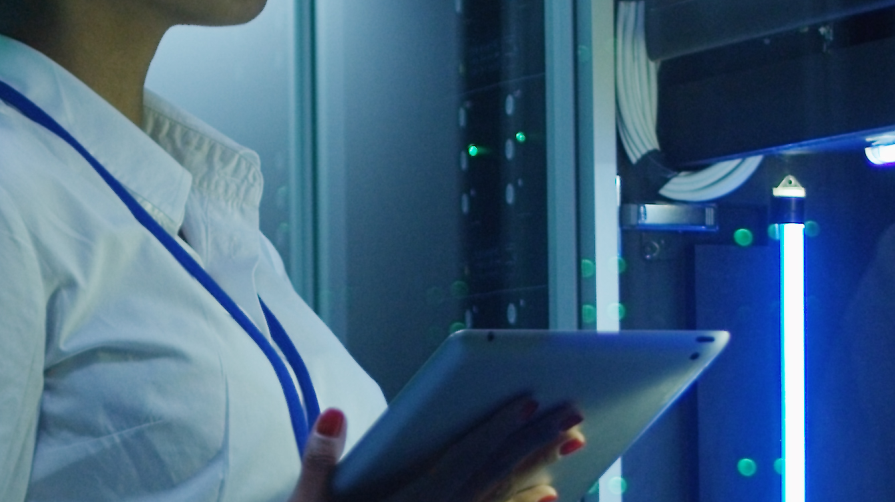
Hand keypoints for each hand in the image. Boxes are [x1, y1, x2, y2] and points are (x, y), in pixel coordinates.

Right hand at [286, 400, 587, 501]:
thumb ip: (319, 461)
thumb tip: (332, 414)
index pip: (461, 460)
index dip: (494, 429)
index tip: (527, 402)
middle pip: (495, 476)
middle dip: (535, 444)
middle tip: (573, 416)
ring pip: (505, 498)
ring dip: (542, 469)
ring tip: (575, 442)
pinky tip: (551, 496)